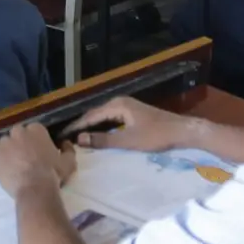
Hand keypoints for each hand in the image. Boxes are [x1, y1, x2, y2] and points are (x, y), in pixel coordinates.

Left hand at [0, 122, 74, 198]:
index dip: (33, 143)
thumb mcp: (69, 162)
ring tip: (9, 167)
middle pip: (16, 136)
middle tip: (22, 160)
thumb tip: (65, 143)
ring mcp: (4, 142)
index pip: (32, 131)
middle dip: (17, 145)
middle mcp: (19, 131)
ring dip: (4, 153)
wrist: (36, 187)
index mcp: (36, 129)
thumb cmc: (53, 174)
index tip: (35, 153)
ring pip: (2, 145)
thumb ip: (68, 149)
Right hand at [64, 95, 186, 154]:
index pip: (90, 116)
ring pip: (104, 117)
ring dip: (92, 127)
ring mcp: (128, 107)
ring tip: (78, 138)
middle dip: (81, 126)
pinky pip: (112, 120)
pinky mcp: (134, 114)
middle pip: (95, 114)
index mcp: (118, 105)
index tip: (61, 136)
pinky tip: (98, 136)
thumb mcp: (128, 140)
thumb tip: (79, 139)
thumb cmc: (156, 135)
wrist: (182, 131)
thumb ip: (103, 140)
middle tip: (66, 138)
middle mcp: (121, 102)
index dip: (75, 126)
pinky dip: (102, 127)